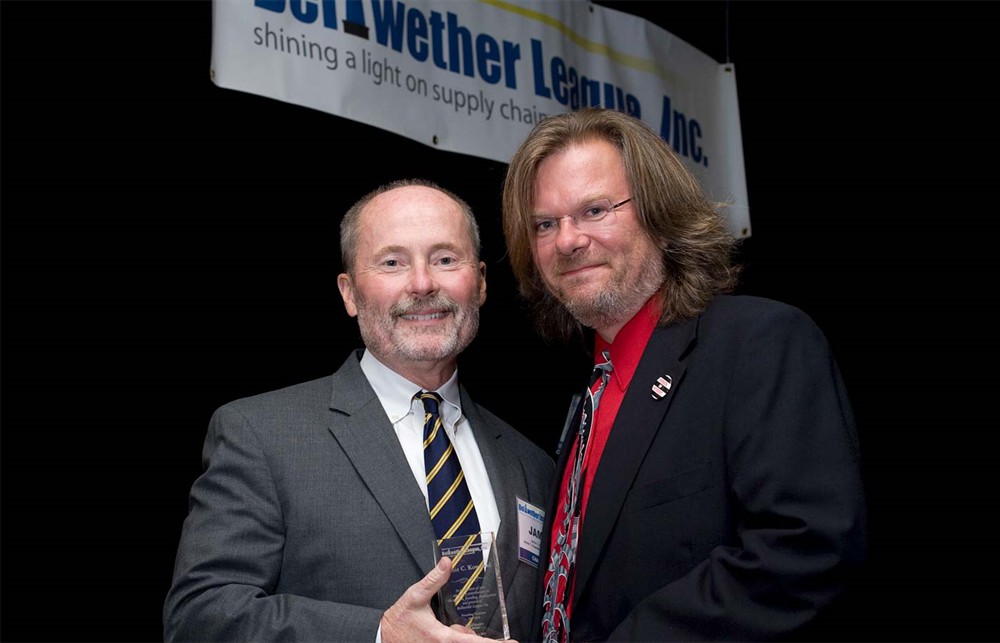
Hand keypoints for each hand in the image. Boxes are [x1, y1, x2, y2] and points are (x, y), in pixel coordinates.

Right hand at [380, 557, 512, 642]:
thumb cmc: (398, 621)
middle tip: (464, 624)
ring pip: (461, 642)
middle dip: (471, 634)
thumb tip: (447, 563)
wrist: (382, 637)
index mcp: (442, 638)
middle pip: (470, 642)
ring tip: (440, 626)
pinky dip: (453, 638)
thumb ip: (433, 580)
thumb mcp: (415, 596)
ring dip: (460, 635)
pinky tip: (440, 633)